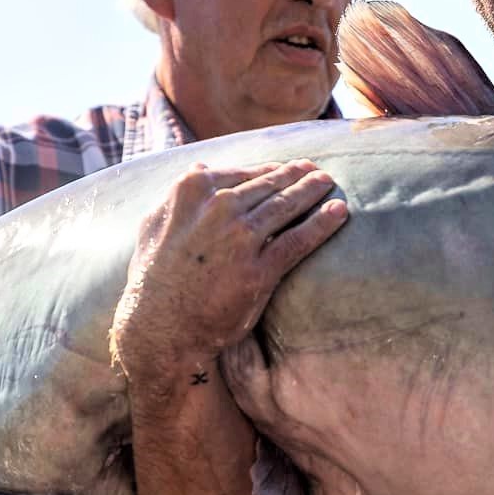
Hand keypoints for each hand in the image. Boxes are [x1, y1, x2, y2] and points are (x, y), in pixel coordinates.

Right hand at [110, 160, 347, 395]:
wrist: (161, 327)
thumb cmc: (154, 277)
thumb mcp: (153, 224)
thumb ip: (178, 194)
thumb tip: (202, 167)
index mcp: (192, 190)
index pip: (242, 173)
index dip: (269, 170)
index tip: (287, 169)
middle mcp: (218, 208)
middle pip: (269, 184)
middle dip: (297, 175)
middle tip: (317, 171)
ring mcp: (241, 238)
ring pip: (286, 205)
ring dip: (313, 191)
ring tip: (329, 183)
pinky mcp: (260, 269)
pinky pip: (299, 239)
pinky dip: (323, 222)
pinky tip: (339, 212)